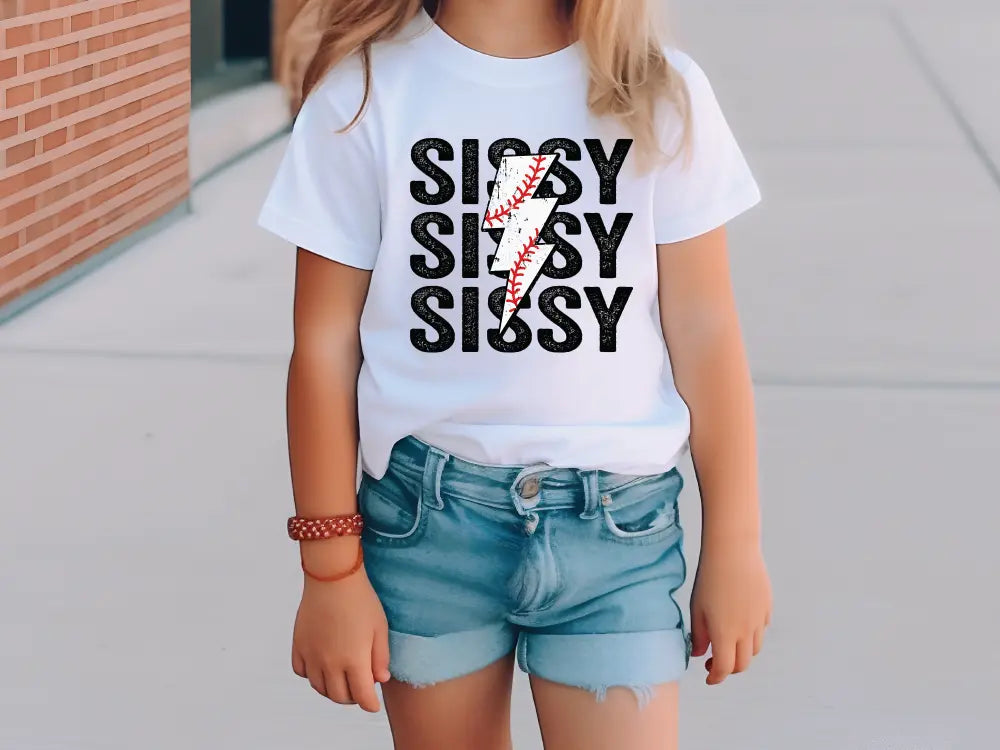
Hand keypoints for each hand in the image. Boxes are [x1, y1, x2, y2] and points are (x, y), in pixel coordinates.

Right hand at [292, 541, 390, 710]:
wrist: (332, 577)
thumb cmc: (360, 599)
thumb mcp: (380, 627)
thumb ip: (381, 657)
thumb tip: (380, 679)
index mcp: (354, 660)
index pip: (362, 696)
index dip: (370, 704)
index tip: (373, 704)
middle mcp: (330, 662)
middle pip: (338, 696)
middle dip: (352, 698)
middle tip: (359, 690)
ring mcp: (311, 654)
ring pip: (319, 687)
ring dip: (331, 690)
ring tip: (342, 681)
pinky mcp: (299, 644)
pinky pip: (301, 671)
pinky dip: (311, 675)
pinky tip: (321, 666)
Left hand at [689, 539, 771, 684]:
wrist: (733, 551)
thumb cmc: (709, 578)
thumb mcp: (697, 608)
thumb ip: (698, 635)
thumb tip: (699, 654)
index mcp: (726, 634)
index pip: (724, 668)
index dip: (715, 677)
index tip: (708, 677)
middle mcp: (746, 631)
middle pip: (742, 664)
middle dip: (728, 669)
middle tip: (714, 662)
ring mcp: (759, 620)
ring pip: (754, 649)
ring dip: (741, 653)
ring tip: (727, 643)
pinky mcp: (767, 607)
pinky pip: (761, 630)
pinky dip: (751, 636)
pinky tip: (739, 624)